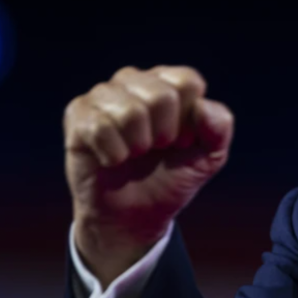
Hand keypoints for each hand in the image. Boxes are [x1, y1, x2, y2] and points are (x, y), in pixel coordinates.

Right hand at [63, 65, 233, 287]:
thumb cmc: (172, 177)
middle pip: (161, 96)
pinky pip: (100, 128)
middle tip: (155, 150)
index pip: (187, 82)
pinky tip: (112, 159)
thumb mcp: (209, 157)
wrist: (135, 216)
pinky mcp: (77, 115)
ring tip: (134, 153)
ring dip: (138, 145)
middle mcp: (135, 81)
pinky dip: (113, 154)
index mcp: (169, 83)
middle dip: (164, 135)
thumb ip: (219, 128)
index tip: (182, 141)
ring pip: (129, 112)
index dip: (188, 121)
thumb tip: (202, 106)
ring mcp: (103, 95)